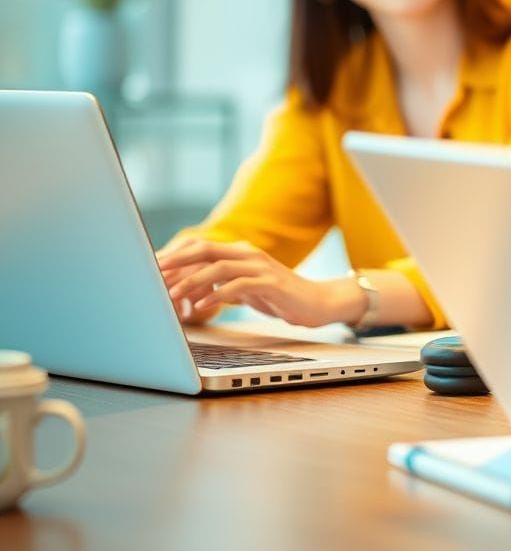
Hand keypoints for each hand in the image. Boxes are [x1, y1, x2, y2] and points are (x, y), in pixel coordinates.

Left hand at [156, 239, 360, 327]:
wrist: (319, 302)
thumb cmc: (279, 296)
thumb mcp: (244, 288)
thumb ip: (219, 284)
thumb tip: (187, 290)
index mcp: (240, 253)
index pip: (200, 247)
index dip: (174, 255)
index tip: (150, 267)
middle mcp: (248, 254)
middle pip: (205, 250)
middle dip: (176, 261)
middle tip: (151, 273)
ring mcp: (261, 268)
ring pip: (218, 267)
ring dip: (191, 280)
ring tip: (170, 294)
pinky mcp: (271, 284)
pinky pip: (238, 286)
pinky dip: (217, 294)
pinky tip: (202, 305)